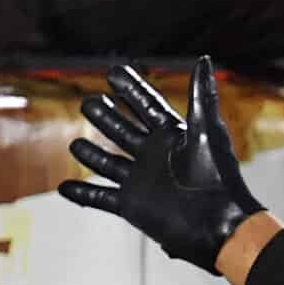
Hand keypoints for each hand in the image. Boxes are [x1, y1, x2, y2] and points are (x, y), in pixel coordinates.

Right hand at [59, 58, 262, 270]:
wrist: (219, 225)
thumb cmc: (218, 178)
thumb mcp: (207, 131)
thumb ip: (201, 96)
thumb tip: (204, 59)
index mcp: (174, 136)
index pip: (148, 106)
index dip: (132, 88)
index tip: (114, 71)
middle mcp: (156, 156)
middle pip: (123, 130)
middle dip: (106, 116)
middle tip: (88, 101)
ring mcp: (142, 180)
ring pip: (109, 162)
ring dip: (91, 153)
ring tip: (74, 143)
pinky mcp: (133, 205)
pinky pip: (101, 198)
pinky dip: (83, 194)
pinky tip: (64, 186)